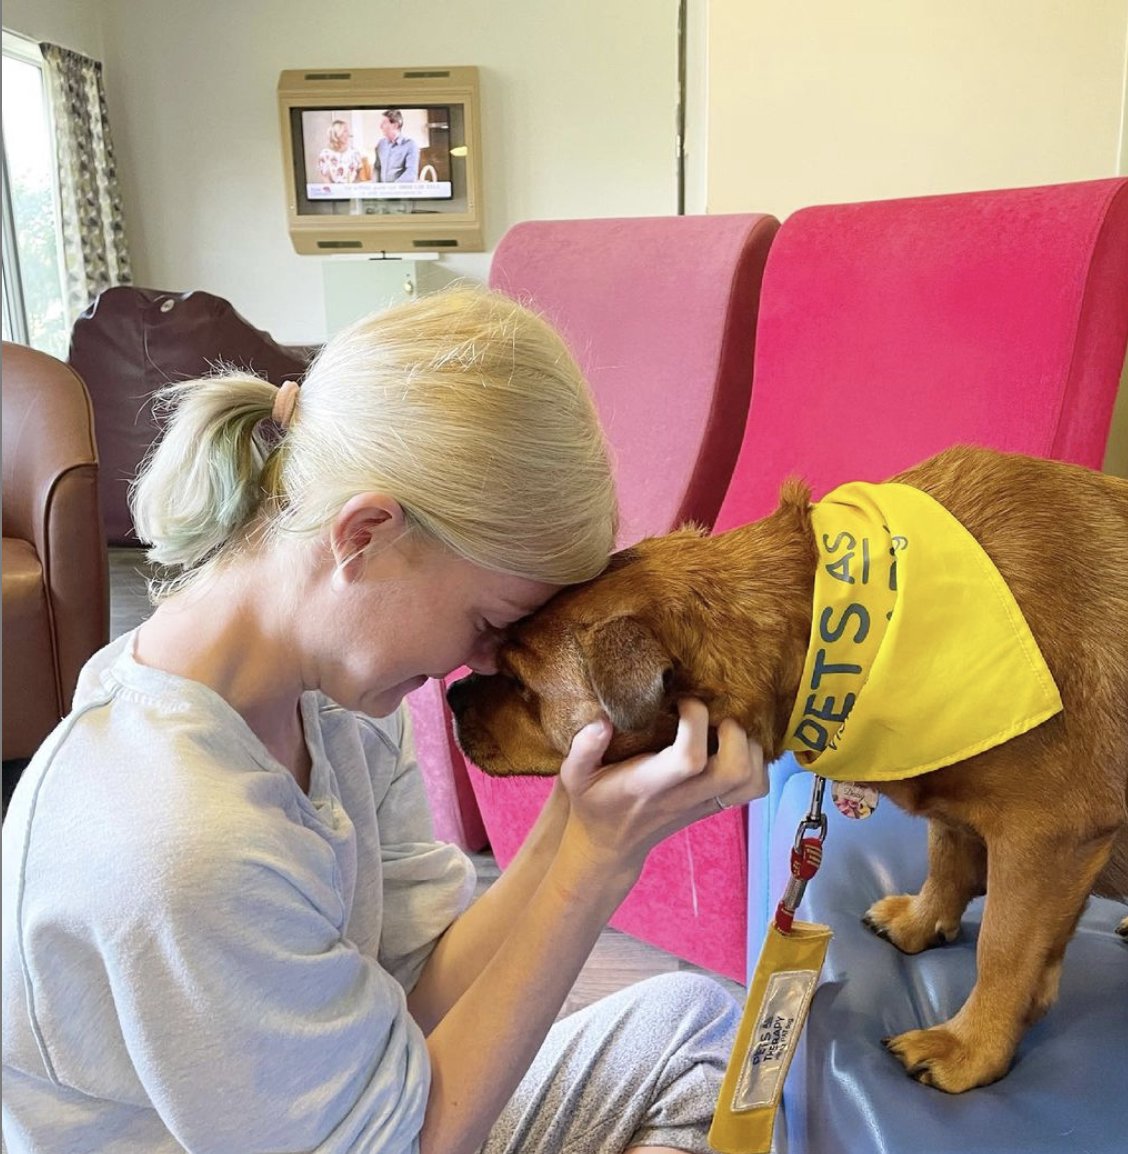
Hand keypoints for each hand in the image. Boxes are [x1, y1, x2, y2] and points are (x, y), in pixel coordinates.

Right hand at [557, 698, 766, 878]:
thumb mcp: (574, 775)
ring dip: (749, 746)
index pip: (689, 759)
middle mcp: (684, 796)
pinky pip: (754, 788)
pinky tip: (732, 745)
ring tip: (725, 728)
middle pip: (734, 770)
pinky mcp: (715, 805)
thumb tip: (603, 720)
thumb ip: (583, 748)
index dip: (695, 721)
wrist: (609, 846)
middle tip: (715, 715)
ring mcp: (704, 804)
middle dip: (734, 732)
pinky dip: (756, 763)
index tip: (682, 702)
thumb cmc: (593, 802)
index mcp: (650, 785)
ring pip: (751, 780)